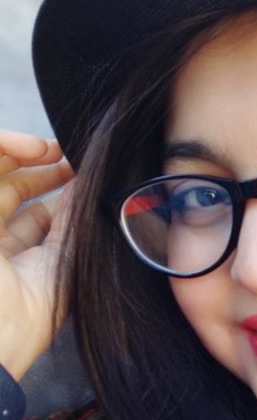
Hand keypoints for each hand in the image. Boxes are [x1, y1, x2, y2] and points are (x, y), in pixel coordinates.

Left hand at [0, 129, 74, 380]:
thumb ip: (3, 168)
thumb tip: (34, 148)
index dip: (11, 150)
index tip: (35, 145)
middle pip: (11, 188)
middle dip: (37, 165)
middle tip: (62, 152)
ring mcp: (18, 257)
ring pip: (39, 211)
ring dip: (59, 186)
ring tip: (79, 168)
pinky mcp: (47, 274)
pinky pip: (62, 235)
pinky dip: (73, 212)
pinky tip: (85, 192)